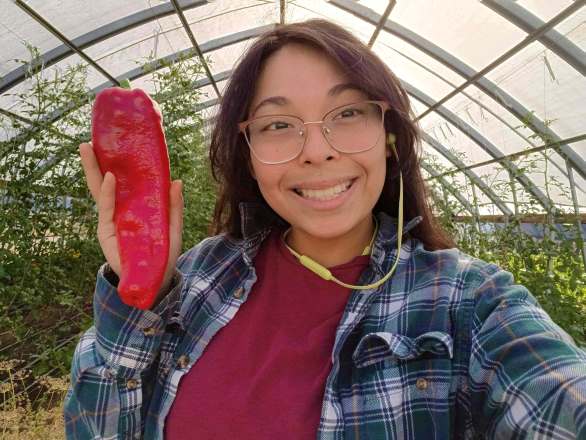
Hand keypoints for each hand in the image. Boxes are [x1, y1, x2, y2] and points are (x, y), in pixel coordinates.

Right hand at [79, 143, 183, 301]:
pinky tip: (109, 177)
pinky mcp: (107, 232)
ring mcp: (112, 220)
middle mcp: (121, 211)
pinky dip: (107, 193)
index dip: (121, 165)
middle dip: (98, 161)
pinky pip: (106, 209)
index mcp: (135, 207)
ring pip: (100, 191)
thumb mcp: (173, 228)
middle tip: (90, 139)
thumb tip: (177, 180)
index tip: (119, 144)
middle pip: (106, 182)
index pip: (125, 183)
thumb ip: (174, 207)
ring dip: (93, 170)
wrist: (156, 281)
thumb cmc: (164, 255)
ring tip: (87, 149)